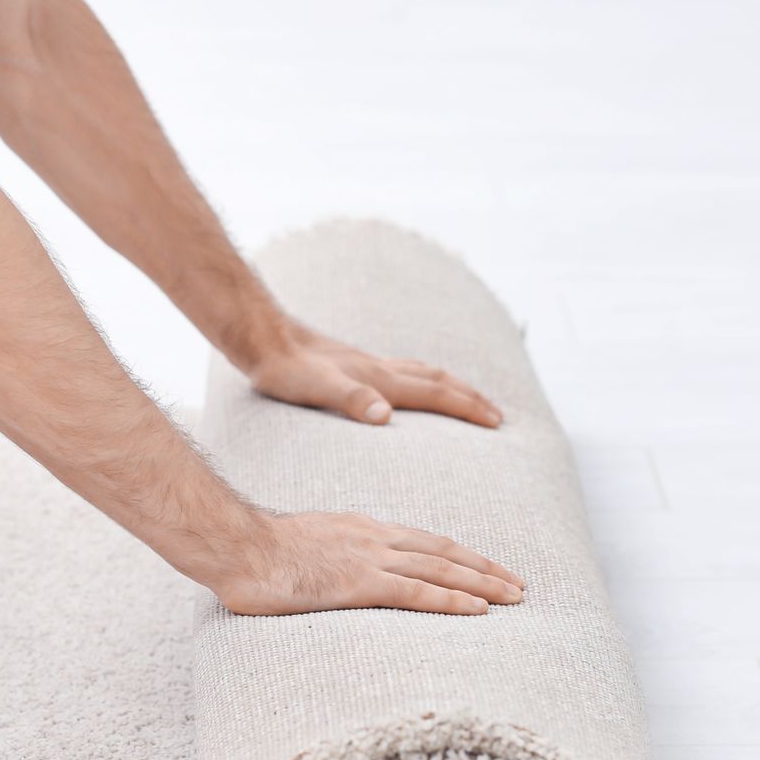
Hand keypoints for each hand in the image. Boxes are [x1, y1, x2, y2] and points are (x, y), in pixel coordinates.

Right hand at [210, 512, 524, 615]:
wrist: (236, 545)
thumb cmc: (258, 554)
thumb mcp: (307, 549)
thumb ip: (333, 559)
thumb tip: (340, 576)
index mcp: (363, 530)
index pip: (425, 542)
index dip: (461, 556)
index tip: (487, 569)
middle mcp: (375, 539)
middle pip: (444, 551)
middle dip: (485, 569)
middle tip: (518, 585)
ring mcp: (369, 559)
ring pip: (441, 568)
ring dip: (482, 584)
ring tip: (513, 598)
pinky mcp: (359, 583)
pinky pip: (417, 591)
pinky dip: (452, 599)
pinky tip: (478, 610)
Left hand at [243, 321, 502, 427]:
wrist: (261, 337)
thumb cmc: (284, 370)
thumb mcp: (314, 388)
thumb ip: (350, 400)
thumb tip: (384, 416)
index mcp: (378, 379)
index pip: (435, 393)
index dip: (467, 408)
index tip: (497, 422)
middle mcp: (379, 368)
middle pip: (438, 380)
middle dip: (470, 398)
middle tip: (498, 416)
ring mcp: (368, 363)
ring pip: (422, 371)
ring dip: (450, 385)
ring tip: (467, 397)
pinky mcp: (353, 363)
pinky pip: (402, 371)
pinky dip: (422, 379)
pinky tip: (409, 387)